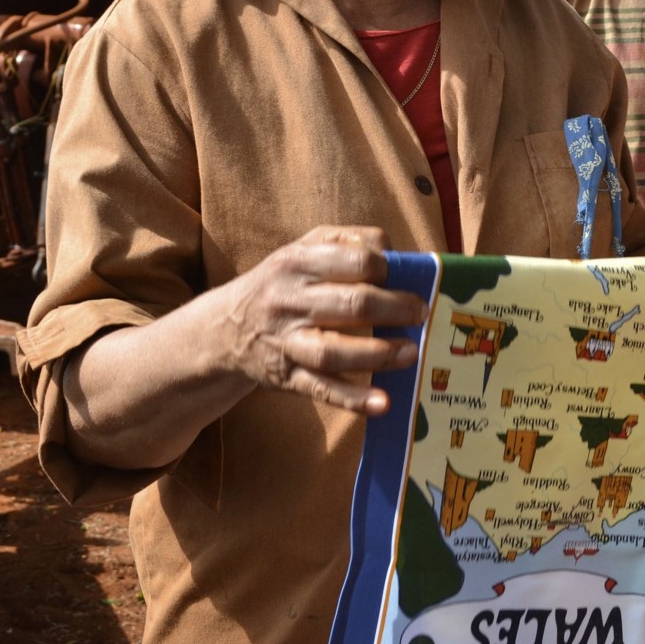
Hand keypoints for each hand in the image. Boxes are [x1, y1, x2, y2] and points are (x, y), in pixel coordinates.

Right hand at [210, 225, 427, 414]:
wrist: (223, 328)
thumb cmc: (283, 283)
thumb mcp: (305, 248)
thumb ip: (351, 241)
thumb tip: (397, 256)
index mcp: (298, 262)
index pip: (356, 260)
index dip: (389, 270)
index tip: (409, 281)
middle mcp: (288, 301)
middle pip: (352, 304)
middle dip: (395, 310)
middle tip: (421, 314)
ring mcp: (286, 341)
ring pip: (334, 351)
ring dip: (379, 354)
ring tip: (412, 353)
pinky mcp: (286, 377)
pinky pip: (322, 389)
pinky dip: (354, 399)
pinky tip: (384, 402)